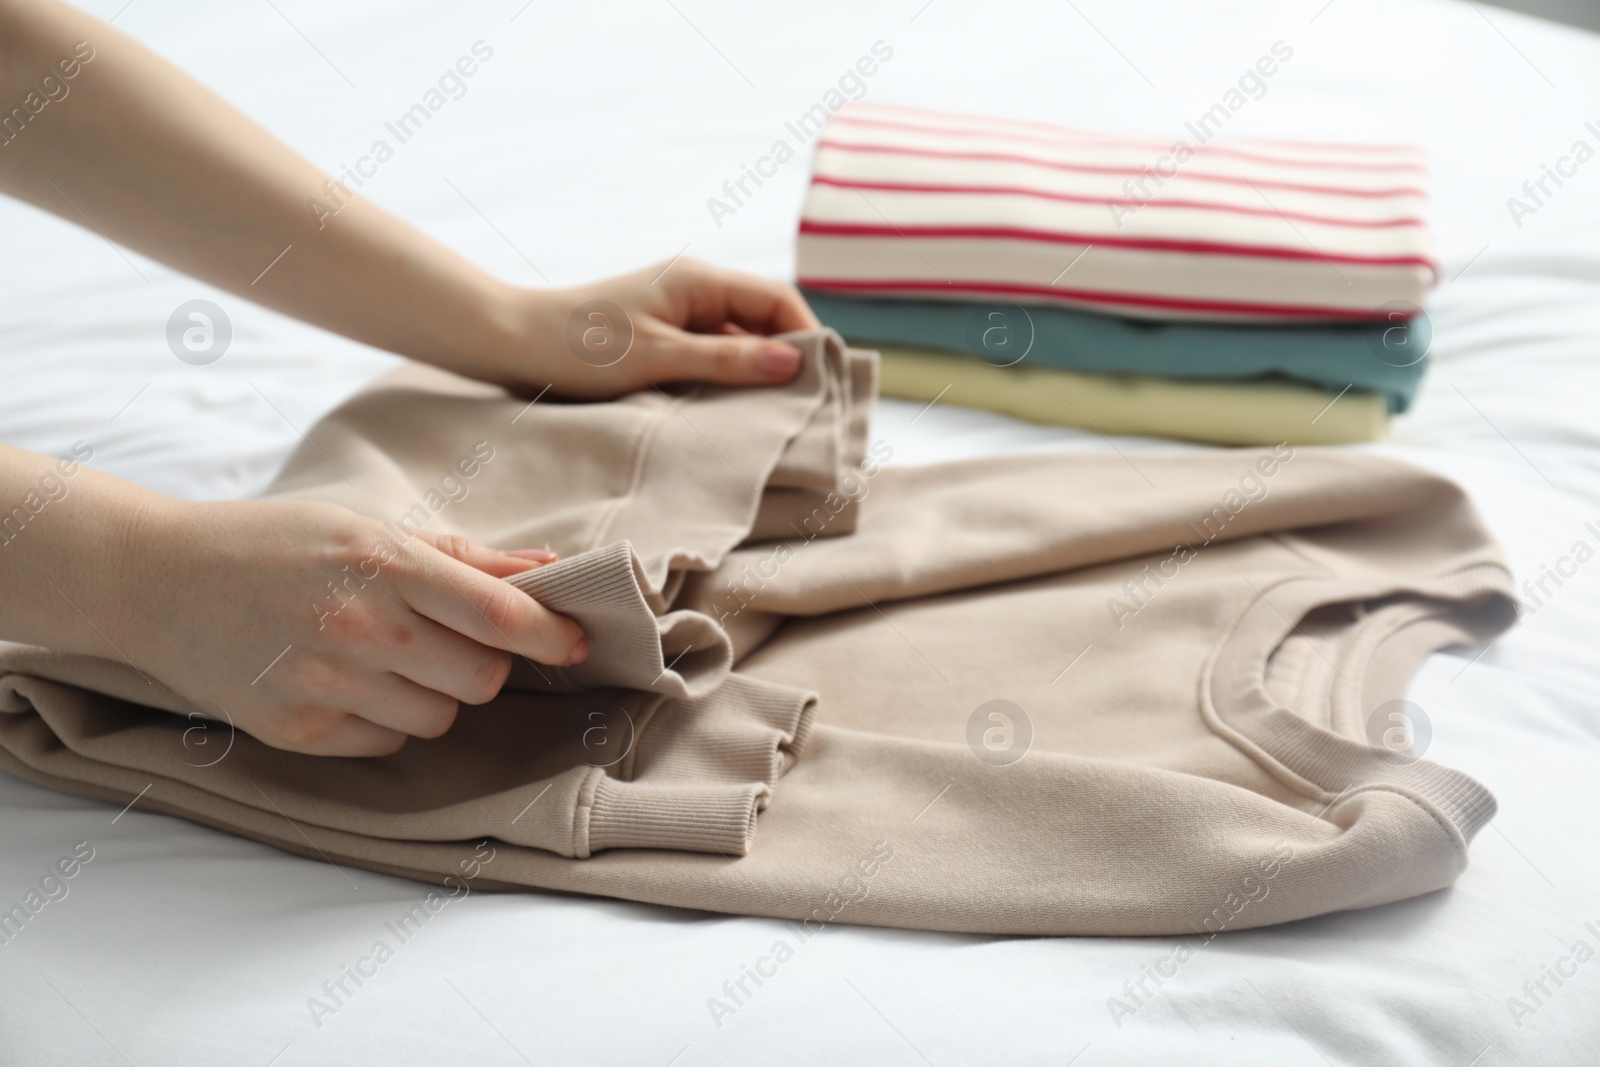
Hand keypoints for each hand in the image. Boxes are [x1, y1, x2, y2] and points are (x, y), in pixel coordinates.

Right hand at [116, 497, 586, 756]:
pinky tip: (349, 684)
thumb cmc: (276, 544)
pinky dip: (387, 720)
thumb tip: (544, 567)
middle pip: (483, 677)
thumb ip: (461, 556)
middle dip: (484, 663)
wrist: (159, 580)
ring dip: (435, 693)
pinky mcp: (299, 730)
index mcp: (386, 564)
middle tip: (449, 640)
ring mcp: (327, 684)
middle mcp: (362, 627)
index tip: (578, 641)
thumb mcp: (367, 527)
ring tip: (387, 658)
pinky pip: (389, 742)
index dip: (554, 634)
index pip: (502, 617)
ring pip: (441, 717)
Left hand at [480, 257, 821, 398]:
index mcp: (700, 280)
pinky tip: (725, 414)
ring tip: (769, 419)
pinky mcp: (659, 337)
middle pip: (763, 322)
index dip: (807, 338)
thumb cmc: (580, 348)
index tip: (822, 384)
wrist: (511, 343)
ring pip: (736, 344)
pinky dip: (722, 382)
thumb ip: (728, 362)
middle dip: (785, 362)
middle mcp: (693, 289)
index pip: (778, 300)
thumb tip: (793, 362)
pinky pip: (708, 357)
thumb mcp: (661, 359)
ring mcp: (676, 313)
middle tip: (805, 409)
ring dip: (752, 377)